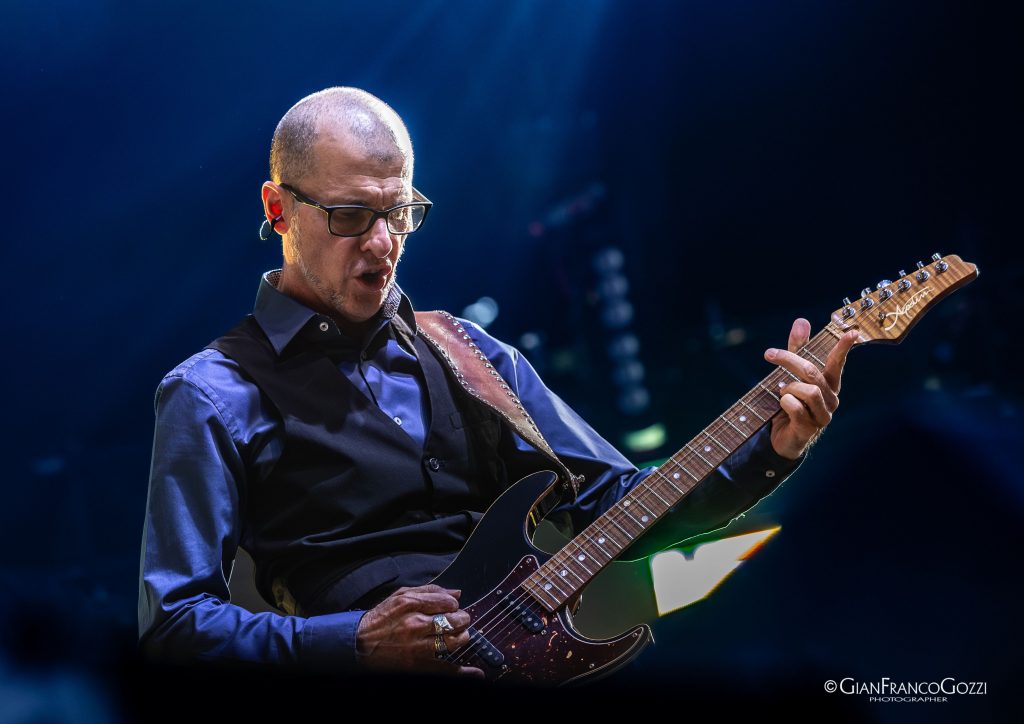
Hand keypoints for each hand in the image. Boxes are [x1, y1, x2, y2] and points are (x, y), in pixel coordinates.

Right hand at [354, 583, 484, 678]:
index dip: (454, 604)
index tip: (451, 607)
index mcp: (411, 604)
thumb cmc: (380, 619)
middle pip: (454, 621)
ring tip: (459, 636)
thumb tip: (456, 592)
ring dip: (462, 637)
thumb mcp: (400, 596)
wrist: (359, 644)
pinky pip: (445, 669)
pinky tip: (475, 672)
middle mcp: (416, 624)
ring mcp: (418, 646)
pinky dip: (463, 673)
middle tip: (459, 621)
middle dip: (461, 619)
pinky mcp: (418, 665)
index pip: (448, 602)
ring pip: (454, 641)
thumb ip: (429, 591)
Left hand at [764, 318, 857, 459]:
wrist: (782, 436)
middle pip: (812, 372)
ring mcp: (823, 415)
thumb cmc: (791, 400)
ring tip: (781, 393)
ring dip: (788, 388)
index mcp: (830, 383)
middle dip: (789, 360)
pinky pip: (796, 407)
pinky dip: (784, 402)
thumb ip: (798, 348)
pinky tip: (782, 407)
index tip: (852, 331)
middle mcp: (831, 399)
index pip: (838, 362)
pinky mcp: (810, 428)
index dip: (844, 347)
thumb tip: (802, 320)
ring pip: (807, 390)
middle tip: (769, 354)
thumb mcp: (791, 372)